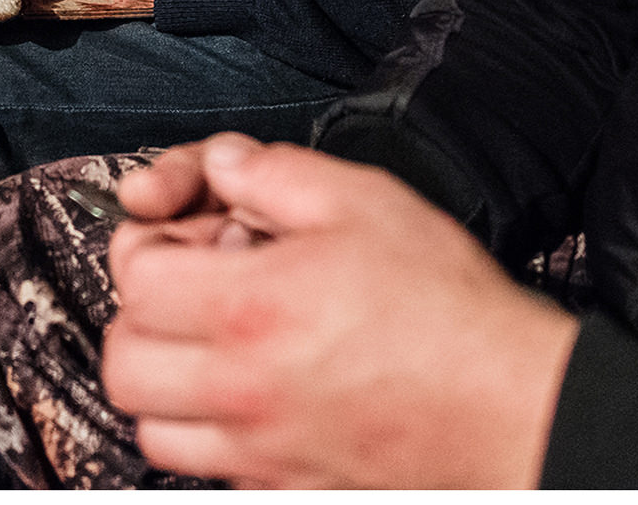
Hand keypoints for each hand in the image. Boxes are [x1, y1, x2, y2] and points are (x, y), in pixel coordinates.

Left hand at [104, 134, 580, 488]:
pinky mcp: (285, 488)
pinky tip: (254, 395)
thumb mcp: (365, 201)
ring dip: (165, 383)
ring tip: (212, 347)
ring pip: (152, 427)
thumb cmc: (449, 310)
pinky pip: (208, 469)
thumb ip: (276, 172)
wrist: (513, 404)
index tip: (185, 239)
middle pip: (124, 362)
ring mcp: (258, 450)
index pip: (133, 280)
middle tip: (186, 292)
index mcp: (249, 308)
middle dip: (141, 317)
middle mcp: (239, 388)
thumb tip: (223, 165)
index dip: (151, 245)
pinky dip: (209, 434)